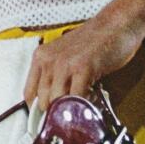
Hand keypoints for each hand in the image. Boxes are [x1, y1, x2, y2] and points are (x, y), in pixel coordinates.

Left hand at [21, 15, 144, 110]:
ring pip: (57, 101)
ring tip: (80, 112)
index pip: (29, 93)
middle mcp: (48, 59)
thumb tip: (53, 103)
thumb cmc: (94, 41)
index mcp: (41, 56)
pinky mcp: (83, 67)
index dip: (37, 110)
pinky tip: (89, 106)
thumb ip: (57, 76)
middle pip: (42, 100)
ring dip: (69, 111)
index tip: (47, 118)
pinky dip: (82, 107)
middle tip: (68, 119)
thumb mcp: (66, 56)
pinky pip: (77, 97)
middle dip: (55, 113)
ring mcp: (64, 63)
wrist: (115, 24)